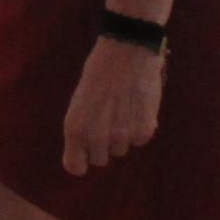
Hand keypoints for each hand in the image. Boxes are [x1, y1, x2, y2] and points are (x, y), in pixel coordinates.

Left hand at [62, 36, 164, 174]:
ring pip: (121, 150)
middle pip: (100, 160)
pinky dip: (139, 128)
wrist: (126, 52)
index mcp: (74, 129)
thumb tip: (88, 148)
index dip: (80, 160)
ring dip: (121, 136)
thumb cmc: (99, 72)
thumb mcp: (80, 101)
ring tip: (121, 108)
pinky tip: (136, 106)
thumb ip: (83, 126)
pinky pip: (139, 140)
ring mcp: (121, 137)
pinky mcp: (144, 131)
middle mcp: (96, 137)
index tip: (84, 153)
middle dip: (102, 146)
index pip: (75, 167)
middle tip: (105, 122)